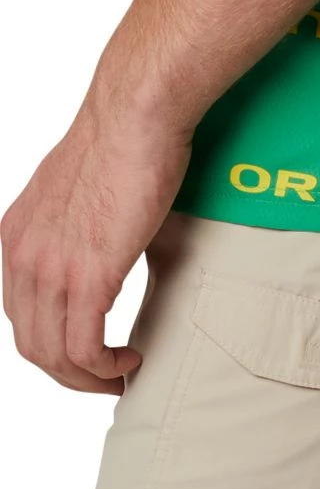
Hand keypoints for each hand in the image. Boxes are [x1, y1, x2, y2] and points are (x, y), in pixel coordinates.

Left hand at [1, 93, 192, 393]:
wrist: (135, 112)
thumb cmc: (119, 135)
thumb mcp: (73, 190)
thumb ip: (71, 225)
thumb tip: (101, 247)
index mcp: (15, 235)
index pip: (20, 312)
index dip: (51, 340)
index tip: (82, 346)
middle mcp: (23, 255)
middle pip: (32, 343)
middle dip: (68, 371)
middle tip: (103, 372)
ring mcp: (53, 268)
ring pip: (56, 355)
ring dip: (88, 377)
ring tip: (118, 371)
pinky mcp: (90, 276)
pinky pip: (85, 349)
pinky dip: (106, 366)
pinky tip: (128, 358)